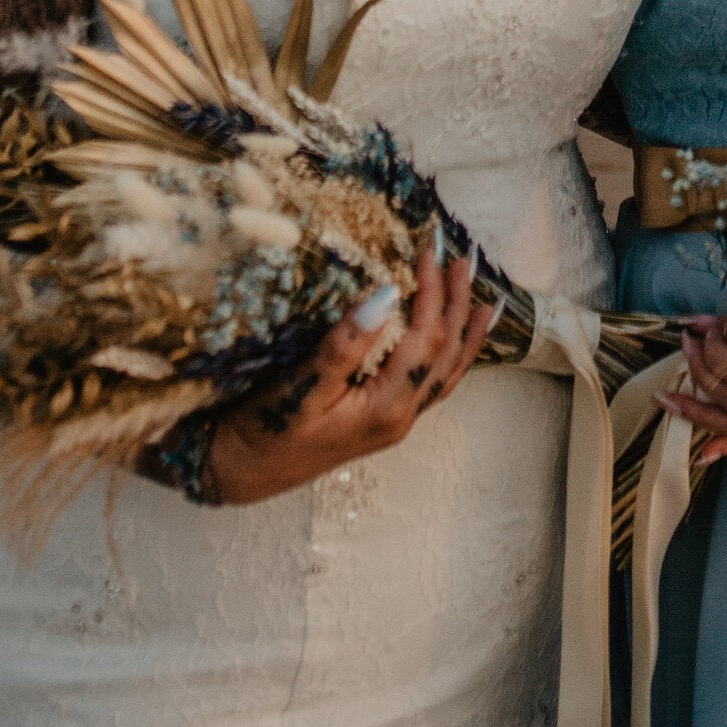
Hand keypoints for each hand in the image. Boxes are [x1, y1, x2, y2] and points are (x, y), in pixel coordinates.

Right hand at [209, 240, 495, 505]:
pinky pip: (432, 384)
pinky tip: (452, 343)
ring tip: (485, 303)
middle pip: (445, 355)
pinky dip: (450, 357)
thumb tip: (386, 296)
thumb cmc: (263, 431)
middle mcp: (400, 418)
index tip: (428, 253)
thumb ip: (345, 344)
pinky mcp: (383, 420)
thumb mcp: (299, 385)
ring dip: (464, 333)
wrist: (241, 473)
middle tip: (463, 262)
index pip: (425, 341)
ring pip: (446, 373)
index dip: (432, 294)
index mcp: (385, 409)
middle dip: (458, 306)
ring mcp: (395, 422)